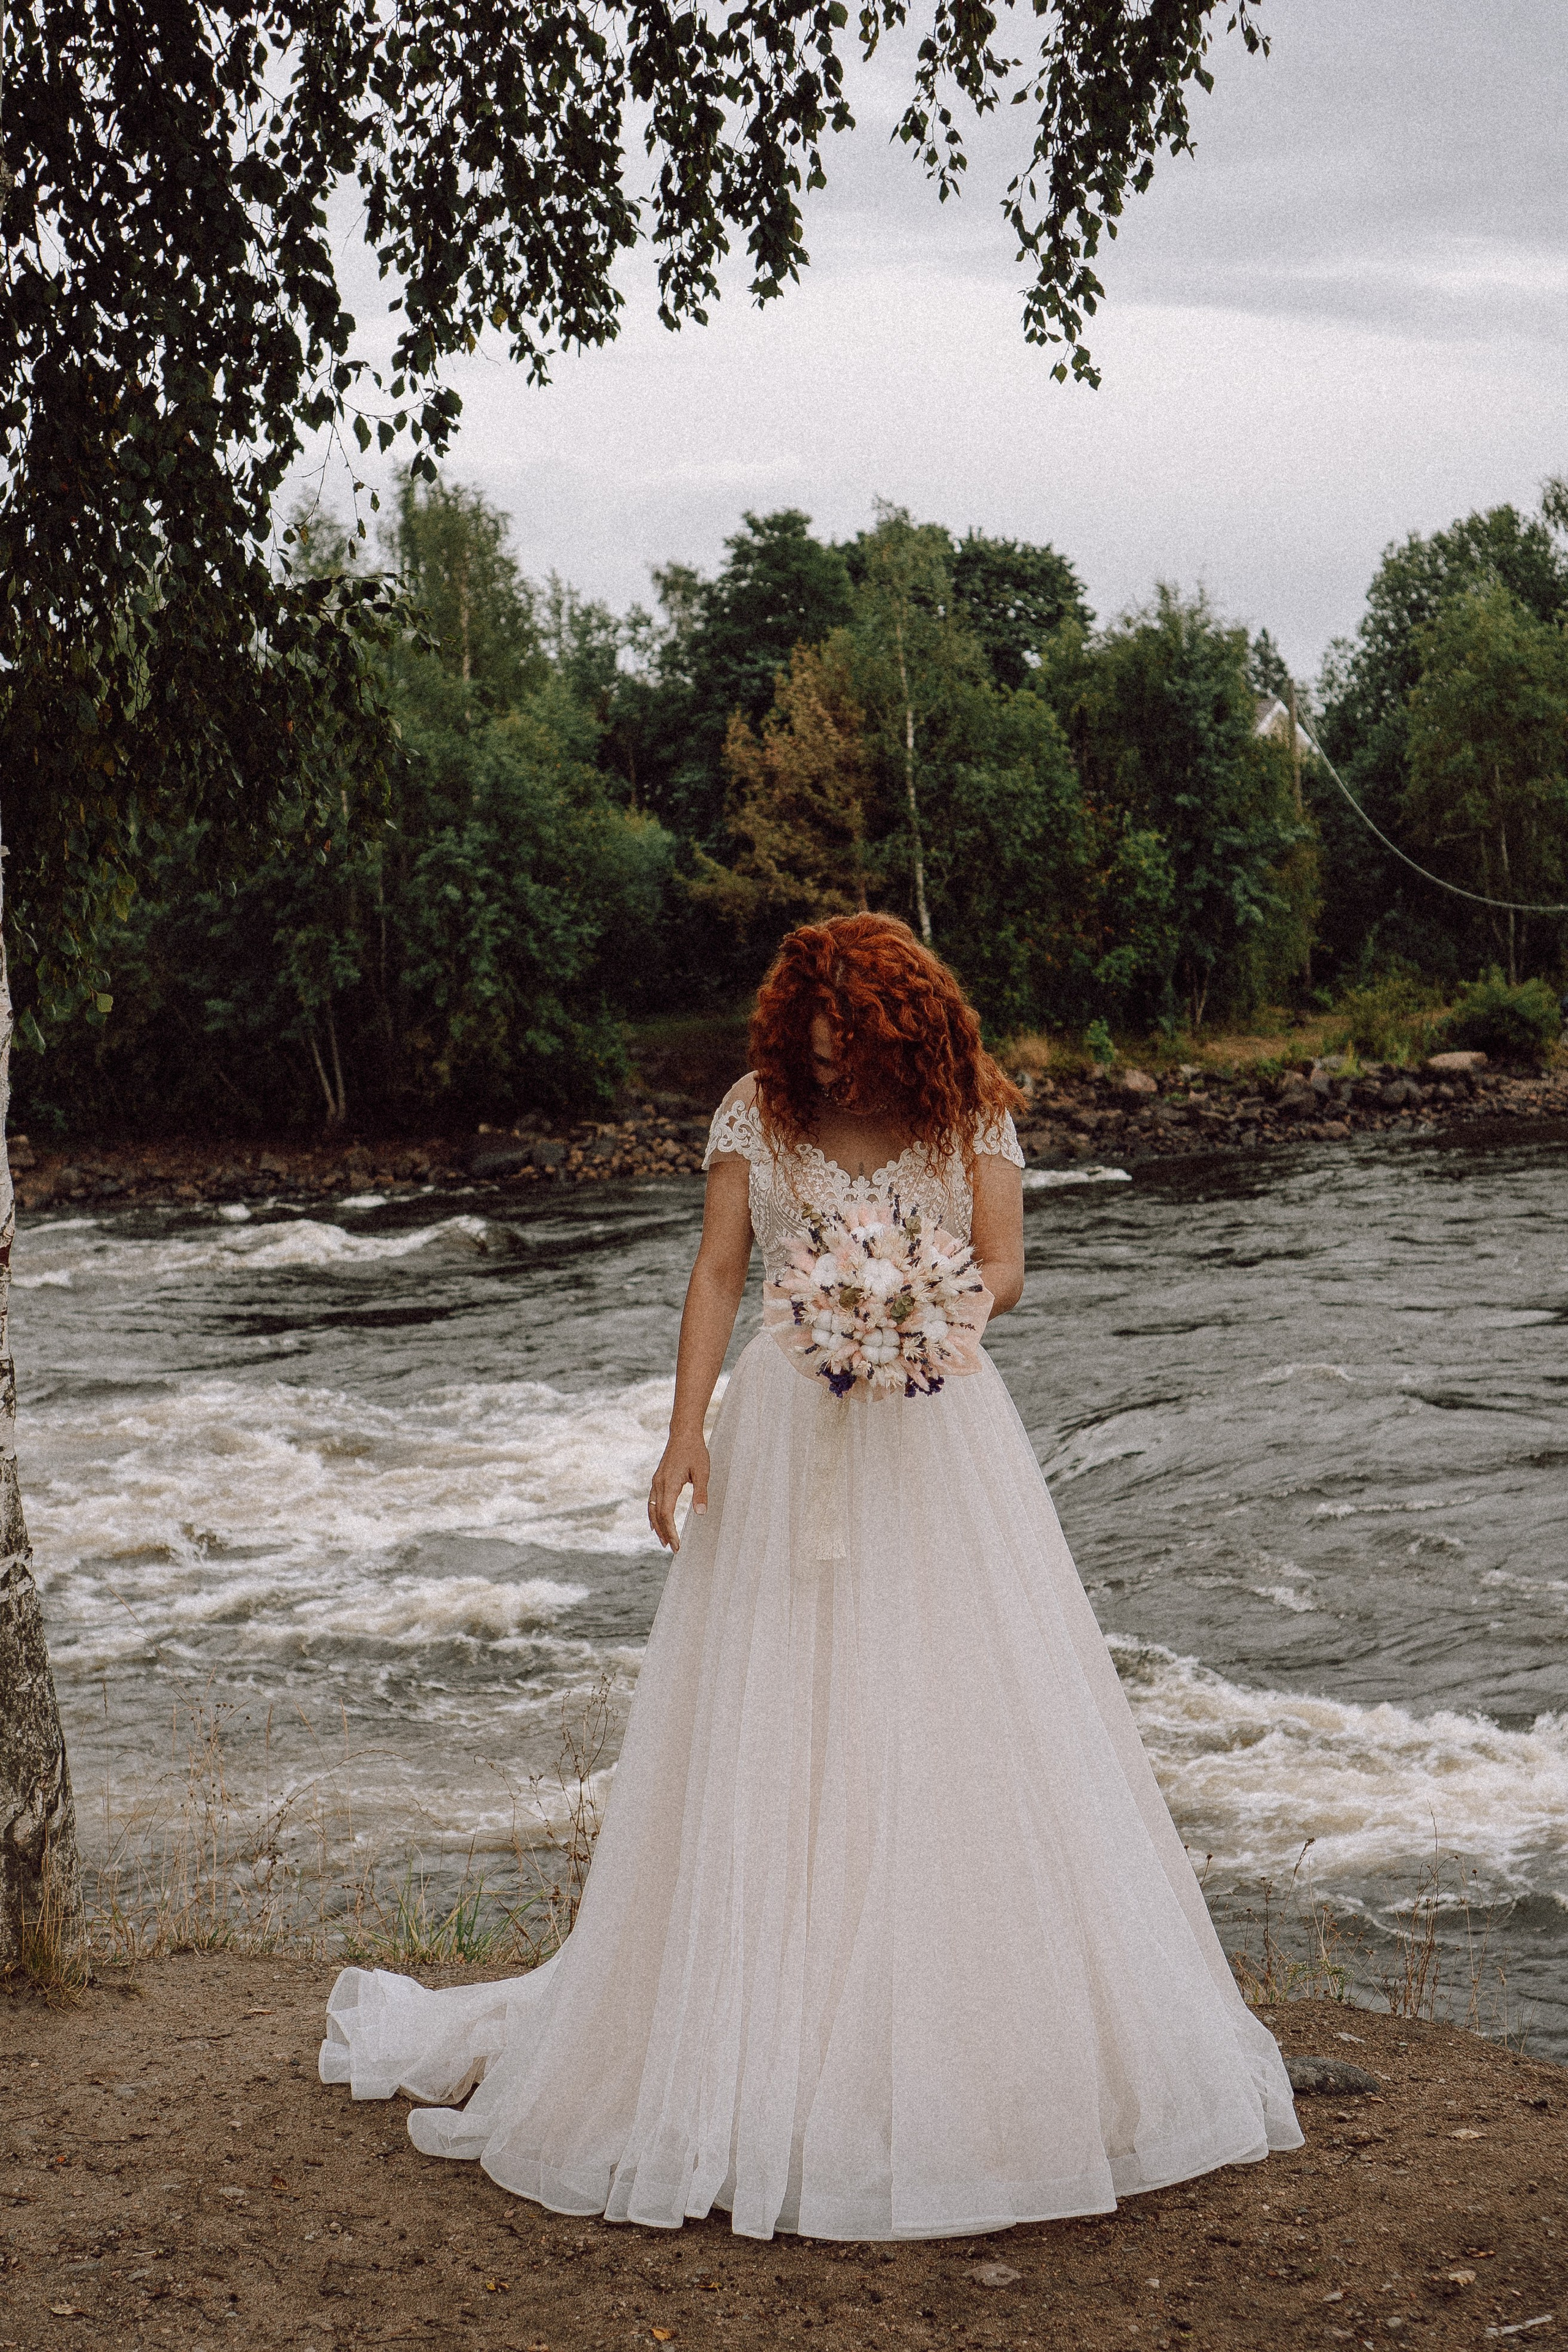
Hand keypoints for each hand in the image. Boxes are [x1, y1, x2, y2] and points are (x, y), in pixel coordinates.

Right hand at [648, 1432, 709, 1553]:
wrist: (683, 1433)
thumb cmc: (695, 1451)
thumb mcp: (703, 1472)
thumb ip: (701, 1493)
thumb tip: (701, 1513)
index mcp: (669, 1483)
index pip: (666, 1514)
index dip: (671, 1531)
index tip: (677, 1545)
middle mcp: (659, 1484)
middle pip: (657, 1515)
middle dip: (664, 1533)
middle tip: (672, 1548)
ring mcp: (656, 1481)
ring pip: (652, 1509)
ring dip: (657, 1526)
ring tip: (663, 1541)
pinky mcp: (658, 1479)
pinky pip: (652, 1501)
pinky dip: (653, 1515)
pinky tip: (655, 1524)